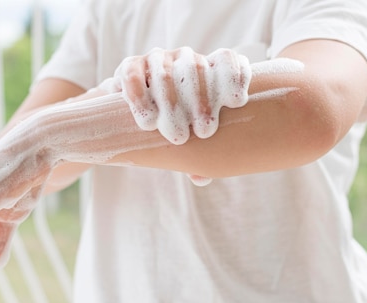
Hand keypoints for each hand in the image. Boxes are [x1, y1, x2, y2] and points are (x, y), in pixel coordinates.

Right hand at [107, 47, 251, 144]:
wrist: (130, 113)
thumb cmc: (172, 126)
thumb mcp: (190, 140)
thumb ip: (198, 157)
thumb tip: (202, 178)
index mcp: (208, 69)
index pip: (225, 60)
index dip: (233, 76)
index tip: (236, 102)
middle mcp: (185, 59)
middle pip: (197, 69)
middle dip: (202, 101)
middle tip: (204, 132)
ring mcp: (158, 60)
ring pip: (165, 74)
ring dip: (171, 104)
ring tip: (176, 136)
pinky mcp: (131, 66)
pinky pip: (134, 75)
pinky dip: (139, 97)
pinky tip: (147, 121)